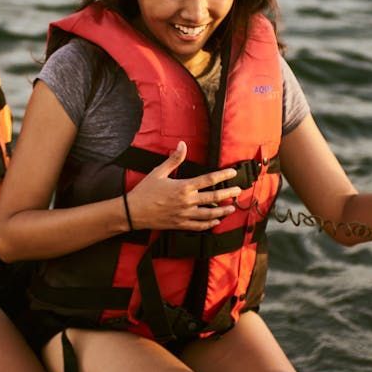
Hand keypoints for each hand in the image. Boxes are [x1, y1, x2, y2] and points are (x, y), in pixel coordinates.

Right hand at [126, 141, 242, 230]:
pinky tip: (216, 222)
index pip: (208, 180)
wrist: (133, 212)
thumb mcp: (158, 172)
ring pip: (209, 214)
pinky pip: (199, 226)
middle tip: (238, 190)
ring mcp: (185, 215)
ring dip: (223, 211)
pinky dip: (209, 224)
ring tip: (232, 208)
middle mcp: (187, 201)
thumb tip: (182, 145)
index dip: (223, 176)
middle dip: (228, 193)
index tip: (233, 173)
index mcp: (183, 187)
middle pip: (214, 197)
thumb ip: (173, 159)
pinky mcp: (180, 224)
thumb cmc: (145, 191)